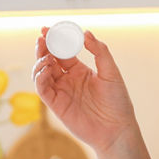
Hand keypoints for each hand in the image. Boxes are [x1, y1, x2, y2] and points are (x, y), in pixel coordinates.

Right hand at [32, 28, 137, 155]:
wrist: (117, 129)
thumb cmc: (118, 102)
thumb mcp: (112, 73)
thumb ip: (100, 52)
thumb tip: (87, 32)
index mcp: (80, 71)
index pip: (62, 52)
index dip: (55, 40)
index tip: (48, 28)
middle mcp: (68, 80)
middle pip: (49, 60)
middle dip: (43, 48)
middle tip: (42, 36)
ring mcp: (61, 92)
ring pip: (41, 73)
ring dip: (40, 62)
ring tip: (47, 57)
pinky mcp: (56, 105)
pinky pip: (42, 89)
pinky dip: (40, 78)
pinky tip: (46, 69)